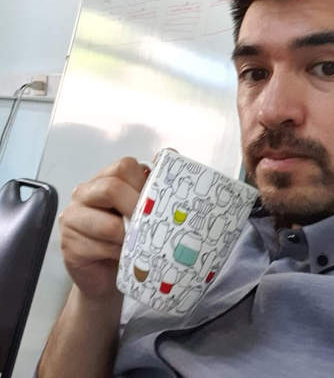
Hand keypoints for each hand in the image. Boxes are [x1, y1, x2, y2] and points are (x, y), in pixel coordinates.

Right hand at [58, 157, 148, 301]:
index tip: (157, 202)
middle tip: (150, 225)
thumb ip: (154, 182)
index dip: (144, 183)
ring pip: (108, 224)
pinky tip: (123, 258)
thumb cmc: (131, 237)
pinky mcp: (68, 244)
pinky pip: (99, 247)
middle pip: (112, 188)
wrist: (109, 275)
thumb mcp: (145, 208)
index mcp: (105, 178)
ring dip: (130, 238)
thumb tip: (169, 154)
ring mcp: (72, 218)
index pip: (124, 166)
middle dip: (137, 208)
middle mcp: (85, 193)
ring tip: (138, 246)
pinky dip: (118, 254)